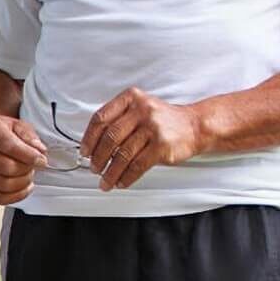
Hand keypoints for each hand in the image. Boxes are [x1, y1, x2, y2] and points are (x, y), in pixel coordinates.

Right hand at [0, 115, 46, 204]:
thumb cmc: (5, 133)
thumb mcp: (19, 126)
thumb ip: (30, 136)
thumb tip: (39, 151)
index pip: (8, 146)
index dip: (29, 156)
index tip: (42, 160)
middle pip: (7, 168)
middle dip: (27, 168)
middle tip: (32, 165)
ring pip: (6, 185)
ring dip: (24, 181)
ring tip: (26, 173)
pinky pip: (1, 198)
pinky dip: (18, 195)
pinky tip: (23, 186)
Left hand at [81, 87, 203, 190]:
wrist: (195, 126)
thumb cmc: (162, 120)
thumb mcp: (138, 109)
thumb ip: (117, 119)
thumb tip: (92, 145)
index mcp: (130, 98)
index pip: (100, 118)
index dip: (88, 138)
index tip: (84, 151)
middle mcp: (141, 110)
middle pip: (110, 137)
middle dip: (98, 157)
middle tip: (94, 168)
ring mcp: (153, 128)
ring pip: (122, 154)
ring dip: (110, 171)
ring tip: (105, 180)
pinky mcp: (162, 146)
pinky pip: (137, 165)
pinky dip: (126, 176)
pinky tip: (121, 182)